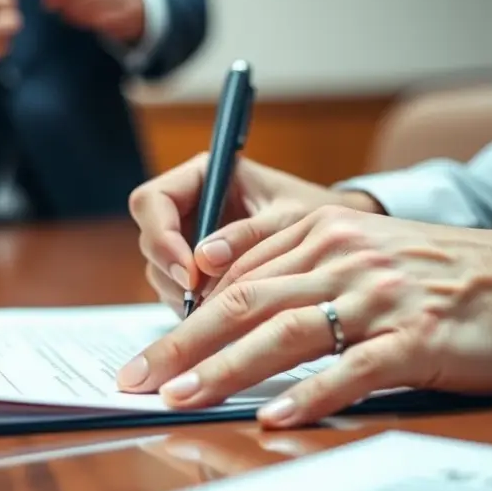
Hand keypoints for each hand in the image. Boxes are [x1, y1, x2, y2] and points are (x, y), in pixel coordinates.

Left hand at [117, 205, 491, 428]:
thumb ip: (289, 264)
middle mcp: (341, 258)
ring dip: (226, 368)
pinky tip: (273, 417)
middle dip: (181, 344)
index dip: (181, 316)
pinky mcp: (414, 338)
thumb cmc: (429, 270)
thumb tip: (219, 302)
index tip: (148, 354)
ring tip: (183, 397)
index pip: (232, 275)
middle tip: (139, 379)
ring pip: (285, 333)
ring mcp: (377, 297)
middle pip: (243, 303)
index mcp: (319, 232)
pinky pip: (352, 370)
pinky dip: (309, 394)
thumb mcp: (354, 247)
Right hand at [127, 152, 382, 313]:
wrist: (340, 240)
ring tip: (224, 309)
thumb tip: (204, 260)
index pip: (152, 201)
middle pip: (151, 240)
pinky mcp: (196, 270)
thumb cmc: (320, 216)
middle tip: (203, 300)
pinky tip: (227, 314)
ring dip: (184, 295)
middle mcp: (188, 206)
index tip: (190, 272)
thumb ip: (249, 236)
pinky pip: (179, 292)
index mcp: (204, 176)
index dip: (162, 237)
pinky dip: (197, 308)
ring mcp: (189, 240)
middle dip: (172, 273)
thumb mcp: (289, 221)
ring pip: (161, 272)